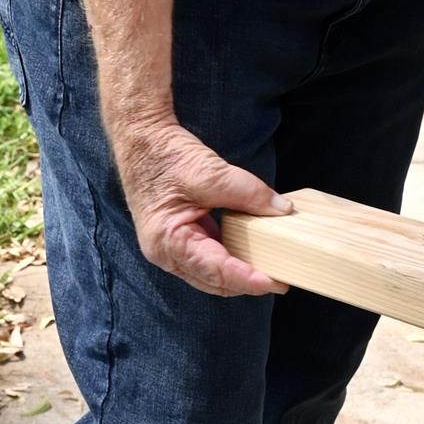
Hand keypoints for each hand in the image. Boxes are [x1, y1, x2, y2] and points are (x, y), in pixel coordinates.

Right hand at [109, 113, 291, 297]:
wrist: (142, 141)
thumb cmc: (166, 157)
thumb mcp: (210, 172)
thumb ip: (248, 193)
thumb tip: (281, 209)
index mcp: (169, 242)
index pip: (215, 270)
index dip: (247, 279)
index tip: (274, 283)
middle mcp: (166, 253)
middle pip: (213, 280)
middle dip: (246, 283)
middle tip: (280, 280)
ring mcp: (169, 248)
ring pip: (209, 274)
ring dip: (237, 274)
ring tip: (269, 270)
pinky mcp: (177, 238)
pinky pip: (206, 258)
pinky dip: (228, 259)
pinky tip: (249, 253)